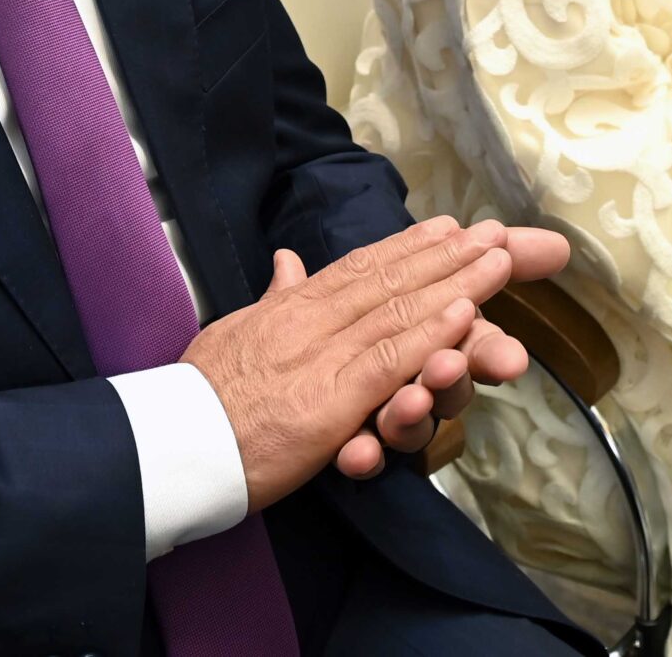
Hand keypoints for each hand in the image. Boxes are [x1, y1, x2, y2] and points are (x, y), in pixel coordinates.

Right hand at [180, 216, 530, 509]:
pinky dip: (429, 335)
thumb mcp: (234, 332)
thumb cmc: (200, 397)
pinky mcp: (330, 402)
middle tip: (493, 232)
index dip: (406, 245)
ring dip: (454, 283)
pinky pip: (388, 362)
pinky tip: (465, 315)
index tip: (447, 227)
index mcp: (290, 308)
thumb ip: (271, 299)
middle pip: (389, 279)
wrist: (174, 444)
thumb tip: (286, 263)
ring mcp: (322, 359)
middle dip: (446, 255)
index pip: (358, 267)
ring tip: (497, 260)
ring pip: (398, 312)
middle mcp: (310, 322)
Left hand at [340, 226, 569, 477]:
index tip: (511, 358)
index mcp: (437, 341)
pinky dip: (362, 455)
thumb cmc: (372, 325)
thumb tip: (561, 245)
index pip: (473, 348)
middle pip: (441, 384)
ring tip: (409, 401)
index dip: (491, 352)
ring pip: (403, 422)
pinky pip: (357, 458)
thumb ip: (463, 259)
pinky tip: (355, 453)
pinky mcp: (345, 446)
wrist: (294, 376)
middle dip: (451, 376)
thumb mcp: (408, 278)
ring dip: (410, 414)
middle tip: (450, 365)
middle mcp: (415, 380)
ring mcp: (380, 416)